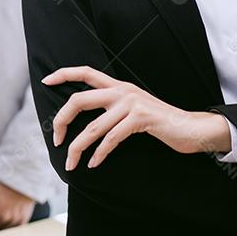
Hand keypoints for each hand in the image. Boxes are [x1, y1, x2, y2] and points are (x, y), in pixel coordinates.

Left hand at [43, 66, 229, 170]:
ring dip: (78, 147)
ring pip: (93, 126)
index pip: (85, 72)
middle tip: (56, 139)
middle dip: (62, 120)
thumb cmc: (158, 121)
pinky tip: (94, 163)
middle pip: (79, 99)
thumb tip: (87, 120)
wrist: (190, 127)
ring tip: (71, 162)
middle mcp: (121, 90)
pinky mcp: (140, 119)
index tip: (45, 81)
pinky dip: (100, 153)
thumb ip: (112, 107)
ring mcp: (131, 103)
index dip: (63, 74)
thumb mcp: (132, 107)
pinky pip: (111, 138)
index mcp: (117, 85)